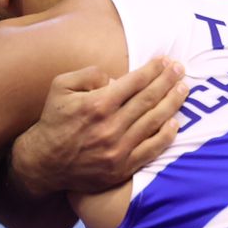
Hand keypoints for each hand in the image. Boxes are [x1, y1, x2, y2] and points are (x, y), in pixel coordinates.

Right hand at [9, 58, 186, 196]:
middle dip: (168, 80)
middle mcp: (110, 126)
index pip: (134, 82)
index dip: (153, 69)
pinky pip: (151, 149)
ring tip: (184, 88)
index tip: (165, 60)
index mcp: (96, 104)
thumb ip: (89, 74)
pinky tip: (176, 122)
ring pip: (154, 121)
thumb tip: (116, 78)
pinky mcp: (122, 167)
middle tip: (180, 68)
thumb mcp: (60, 86)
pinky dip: (166, 135)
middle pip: (148, 98)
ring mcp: (118, 149)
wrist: (44, 163)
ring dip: (172, 102)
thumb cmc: (54, 120)